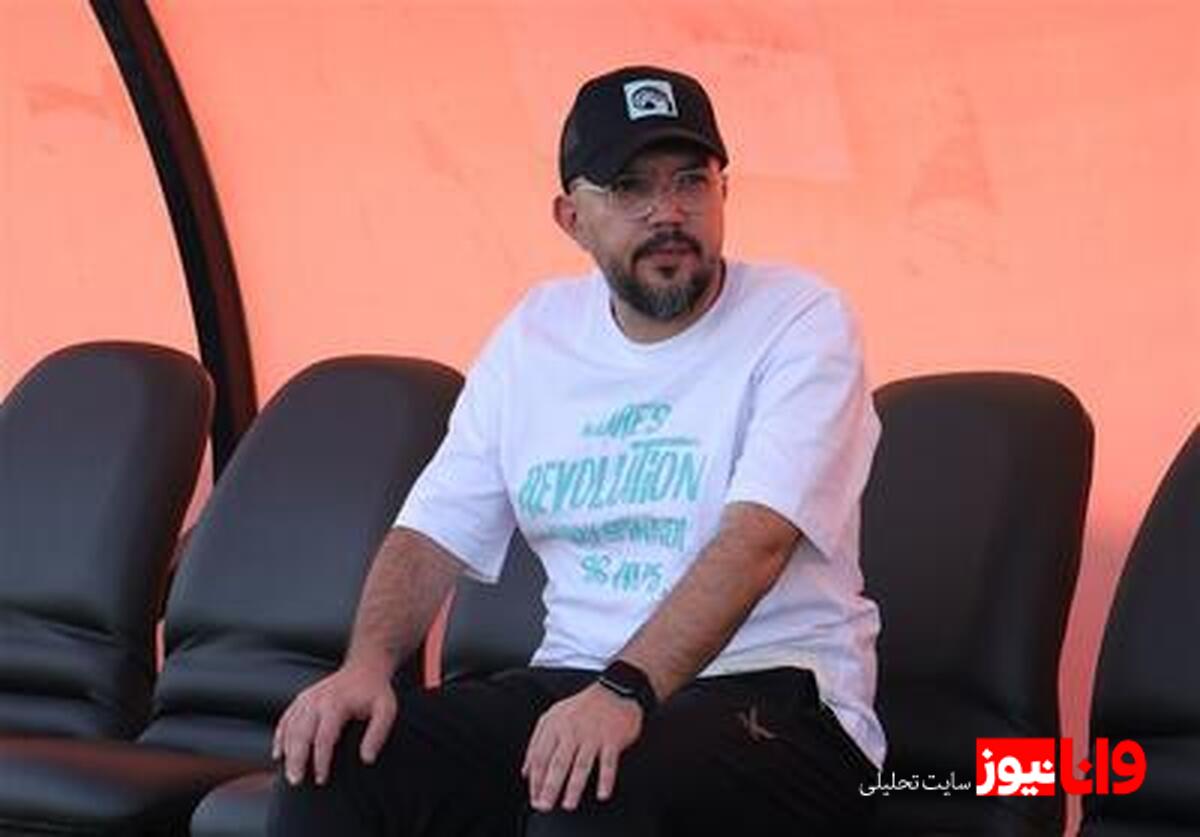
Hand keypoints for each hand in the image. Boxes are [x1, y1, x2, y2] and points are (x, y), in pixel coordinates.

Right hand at [272, 656, 396, 785]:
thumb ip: (378, 733)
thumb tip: (367, 759)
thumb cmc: (376, 692)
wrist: (365, 667)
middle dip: (296, 760)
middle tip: (296, 782)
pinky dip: (280, 736)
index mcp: (336, 703)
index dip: (321, 760)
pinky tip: (278, 754)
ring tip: (289, 774)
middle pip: (300, 734)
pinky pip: (286, 719)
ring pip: (289, 727)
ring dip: (286, 752)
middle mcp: (317, 700)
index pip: (324, 737)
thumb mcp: (386, 710)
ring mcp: (307, 698)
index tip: (321, 779)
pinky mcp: (302, 699)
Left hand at [521, 681, 642, 811]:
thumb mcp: (554, 717)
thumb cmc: (583, 707)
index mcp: (555, 726)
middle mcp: (572, 731)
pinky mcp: (612, 739)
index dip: (535, 780)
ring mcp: (593, 735)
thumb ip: (537, 742)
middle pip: (558, 763)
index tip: (534, 797)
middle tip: (545, 806)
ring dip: (574, 787)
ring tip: (568, 804)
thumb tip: (525, 771)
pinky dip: (605, 780)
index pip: (540, 756)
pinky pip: (608, 762)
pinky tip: (601, 794)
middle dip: (549, 787)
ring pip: (581, 764)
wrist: (615, 690)